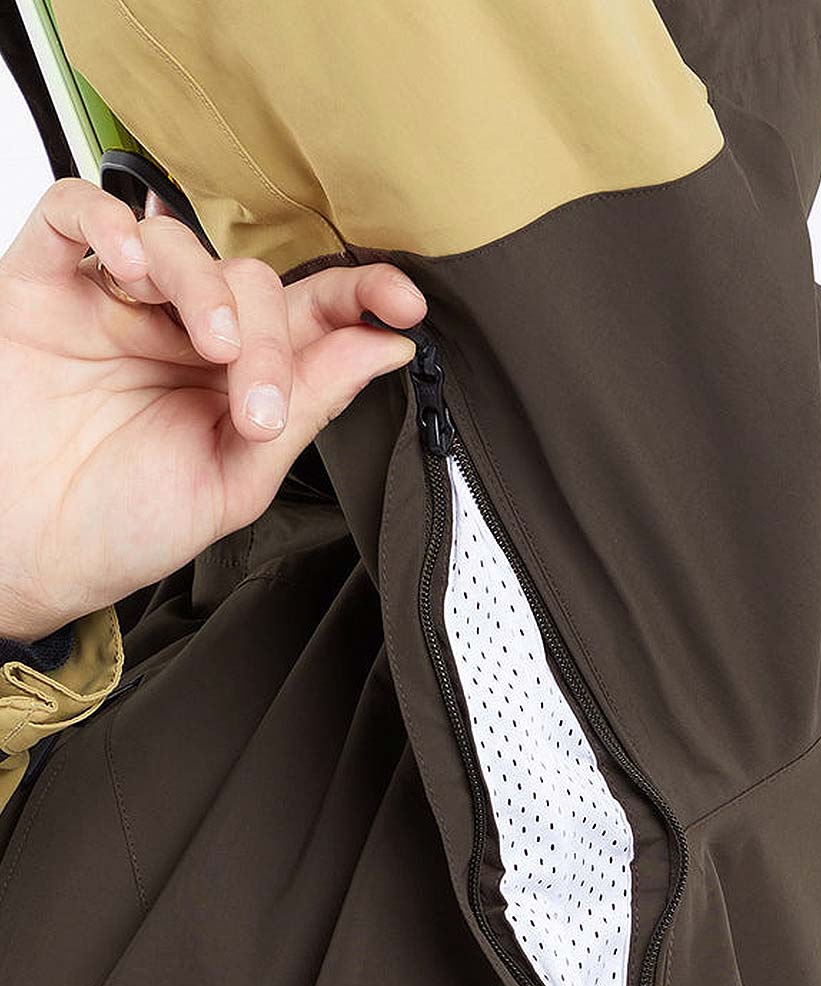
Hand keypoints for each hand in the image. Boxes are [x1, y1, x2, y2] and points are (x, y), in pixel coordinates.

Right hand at [0, 178, 424, 640]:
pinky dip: (108, 222)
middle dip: (270, 335)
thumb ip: (304, 409)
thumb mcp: (233, 480)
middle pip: (250, 281)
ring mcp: (114, 305)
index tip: (401, 307)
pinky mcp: (43, 285)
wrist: (27, 554)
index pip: (307, 314)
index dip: (359, 297)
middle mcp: (181, 334)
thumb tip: (380, 352)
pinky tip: (130, 266)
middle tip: (254, 401)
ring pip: (177, 241)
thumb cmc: (121, 526)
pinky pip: (76, 212)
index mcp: (237, 379)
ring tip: (208, 346)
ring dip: (206, 286)